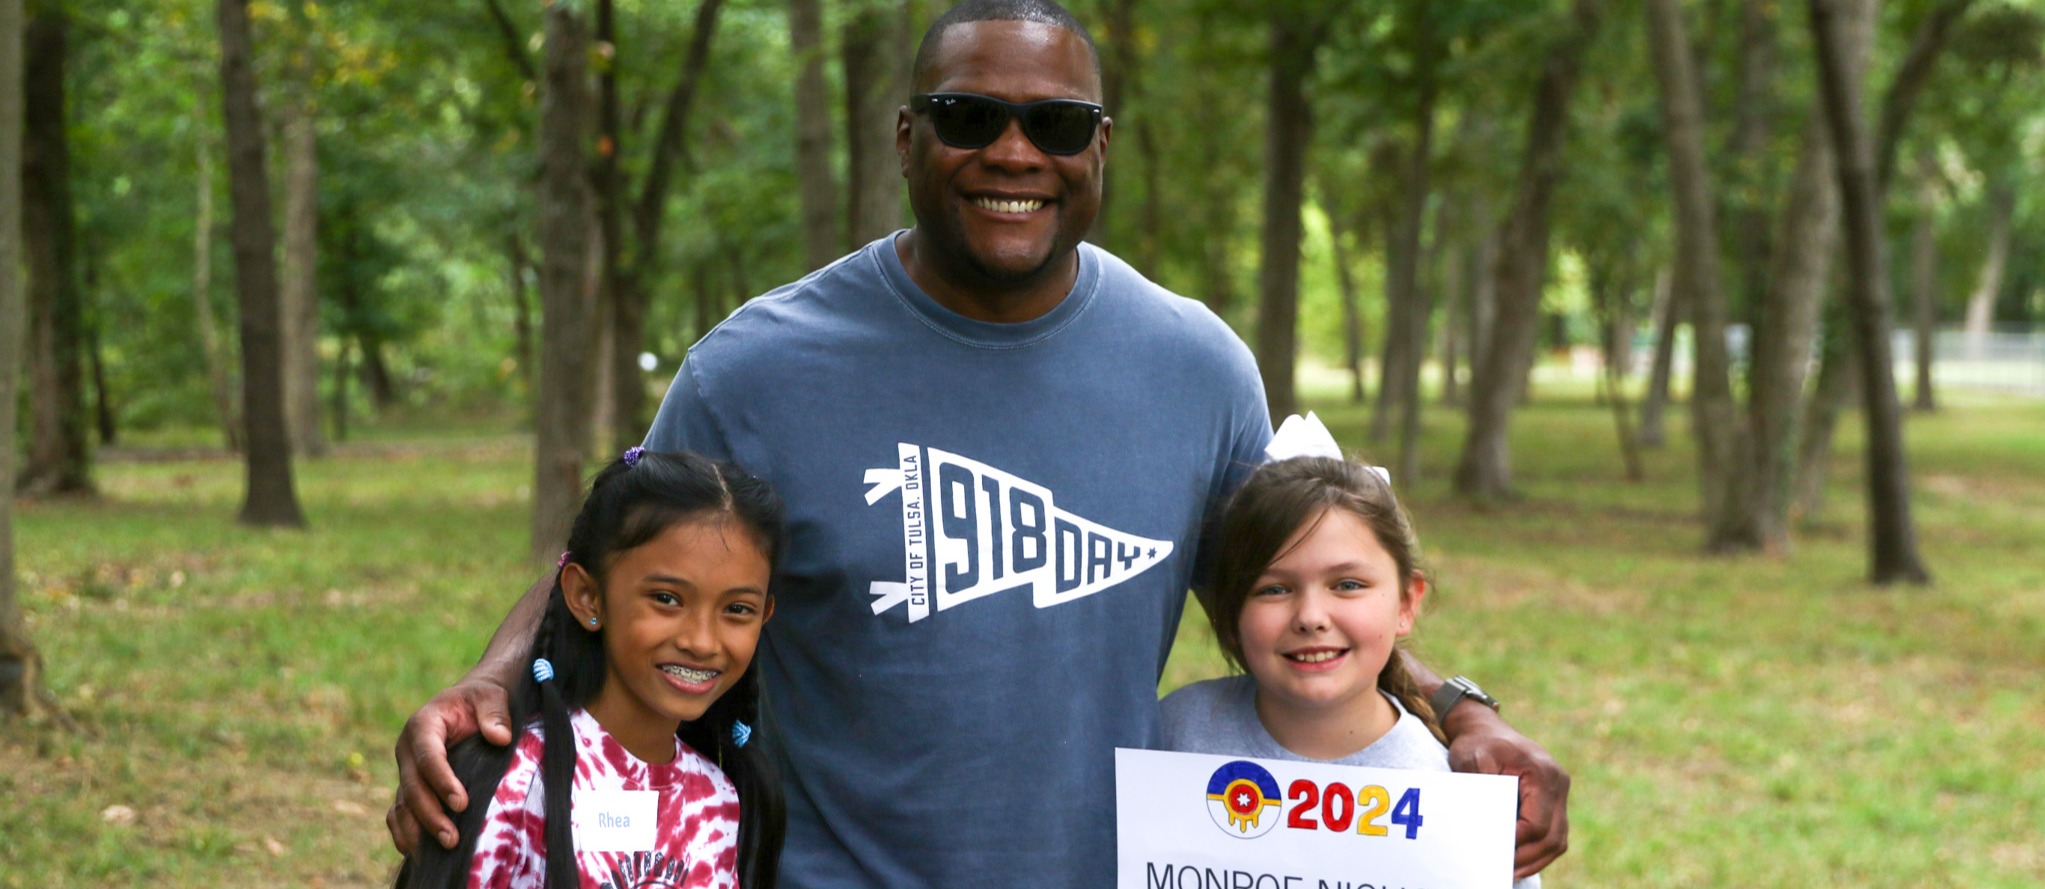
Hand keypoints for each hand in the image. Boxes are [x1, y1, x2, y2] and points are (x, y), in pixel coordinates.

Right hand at [387, 676, 513, 855]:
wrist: (469, 704)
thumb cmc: (481, 700)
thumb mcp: (491, 697)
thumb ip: (494, 714)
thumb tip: (500, 738)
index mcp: (423, 725)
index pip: (428, 756)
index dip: (441, 781)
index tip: (461, 803)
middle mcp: (408, 750)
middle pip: (413, 786)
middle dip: (430, 814)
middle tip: (451, 838)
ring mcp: (407, 770)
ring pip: (403, 804)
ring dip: (418, 830)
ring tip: (440, 851)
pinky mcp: (410, 785)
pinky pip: (399, 812)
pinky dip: (404, 832)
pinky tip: (417, 853)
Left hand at [1445, 713, 1569, 879]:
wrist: (1484, 728)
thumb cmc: (1477, 743)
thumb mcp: (1473, 759)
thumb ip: (1482, 790)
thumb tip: (1487, 826)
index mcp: (1542, 773)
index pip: (1537, 823)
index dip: (1518, 844)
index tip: (1496, 854)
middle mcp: (1558, 783)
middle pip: (1553, 837)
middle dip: (1528, 858)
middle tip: (1503, 871)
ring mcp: (1558, 792)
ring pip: (1557, 839)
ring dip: (1536, 859)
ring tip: (1511, 872)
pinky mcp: (1552, 800)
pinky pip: (1553, 833)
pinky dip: (1538, 849)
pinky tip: (1518, 860)